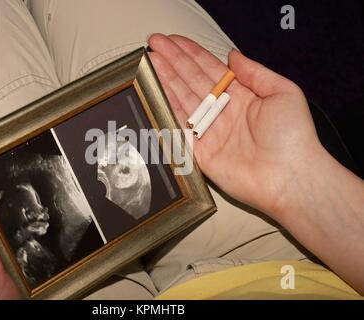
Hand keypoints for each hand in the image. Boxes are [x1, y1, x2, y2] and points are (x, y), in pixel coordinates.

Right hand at [148, 34, 322, 218]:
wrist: (289, 177)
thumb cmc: (293, 136)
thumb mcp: (282, 92)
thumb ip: (255, 72)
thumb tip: (232, 55)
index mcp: (241, 97)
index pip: (210, 70)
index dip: (191, 54)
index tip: (173, 41)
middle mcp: (223, 113)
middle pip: (192, 82)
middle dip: (172, 63)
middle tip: (154, 45)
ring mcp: (209, 132)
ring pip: (182, 101)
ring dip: (165, 81)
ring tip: (149, 63)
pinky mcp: (199, 153)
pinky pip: (179, 128)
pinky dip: (166, 111)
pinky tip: (155, 93)